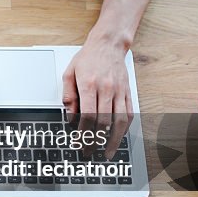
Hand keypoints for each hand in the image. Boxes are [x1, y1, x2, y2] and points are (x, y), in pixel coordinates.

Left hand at [62, 33, 133, 156]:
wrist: (108, 44)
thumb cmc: (88, 58)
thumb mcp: (69, 73)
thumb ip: (68, 95)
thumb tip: (70, 117)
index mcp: (89, 84)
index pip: (87, 115)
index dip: (84, 133)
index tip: (80, 144)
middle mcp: (106, 89)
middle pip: (103, 121)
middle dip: (96, 140)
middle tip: (90, 152)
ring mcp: (119, 91)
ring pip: (119, 121)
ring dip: (114, 140)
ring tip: (108, 152)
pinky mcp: (128, 92)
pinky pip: (129, 114)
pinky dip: (124, 129)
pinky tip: (119, 138)